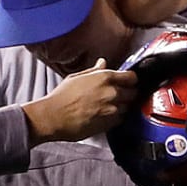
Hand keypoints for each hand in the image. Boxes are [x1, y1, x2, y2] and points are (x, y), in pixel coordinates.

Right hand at [22, 59, 138, 144]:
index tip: (127, 82)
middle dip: (128, 93)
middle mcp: (112, 92)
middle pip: (133, 92)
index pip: (132, 77)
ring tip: (107, 106)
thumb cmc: (61, 97)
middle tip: (118, 95)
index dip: (130, 80)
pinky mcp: (110, 122)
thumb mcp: (76, 78)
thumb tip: (103, 63)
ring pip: (128, 106)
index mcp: (104, 78)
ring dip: (122, 106)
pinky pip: (121, 118)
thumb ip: (94, 71)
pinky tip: (104, 115)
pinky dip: (116, 117)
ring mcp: (112, 108)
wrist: (52, 117)